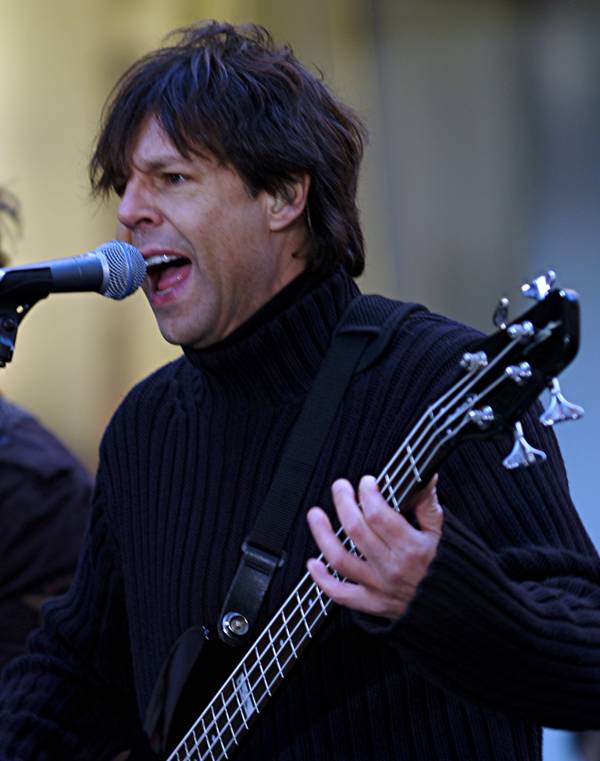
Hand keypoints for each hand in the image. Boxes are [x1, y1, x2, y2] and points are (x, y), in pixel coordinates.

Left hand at [306, 474, 442, 618]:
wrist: (455, 611)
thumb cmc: (447, 571)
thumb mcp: (443, 535)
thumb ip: (428, 505)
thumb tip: (426, 477)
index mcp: (411, 547)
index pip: (379, 514)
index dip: (368, 493)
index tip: (367, 482)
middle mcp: (392, 566)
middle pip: (355, 529)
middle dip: (343, 502)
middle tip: (340, 487)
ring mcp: (379, 586)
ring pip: (340, 558)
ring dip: (323, 534)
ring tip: (315, 515)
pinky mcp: (371, 603)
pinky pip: (340, 594)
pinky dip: (322, 579)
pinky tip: (312, 563)